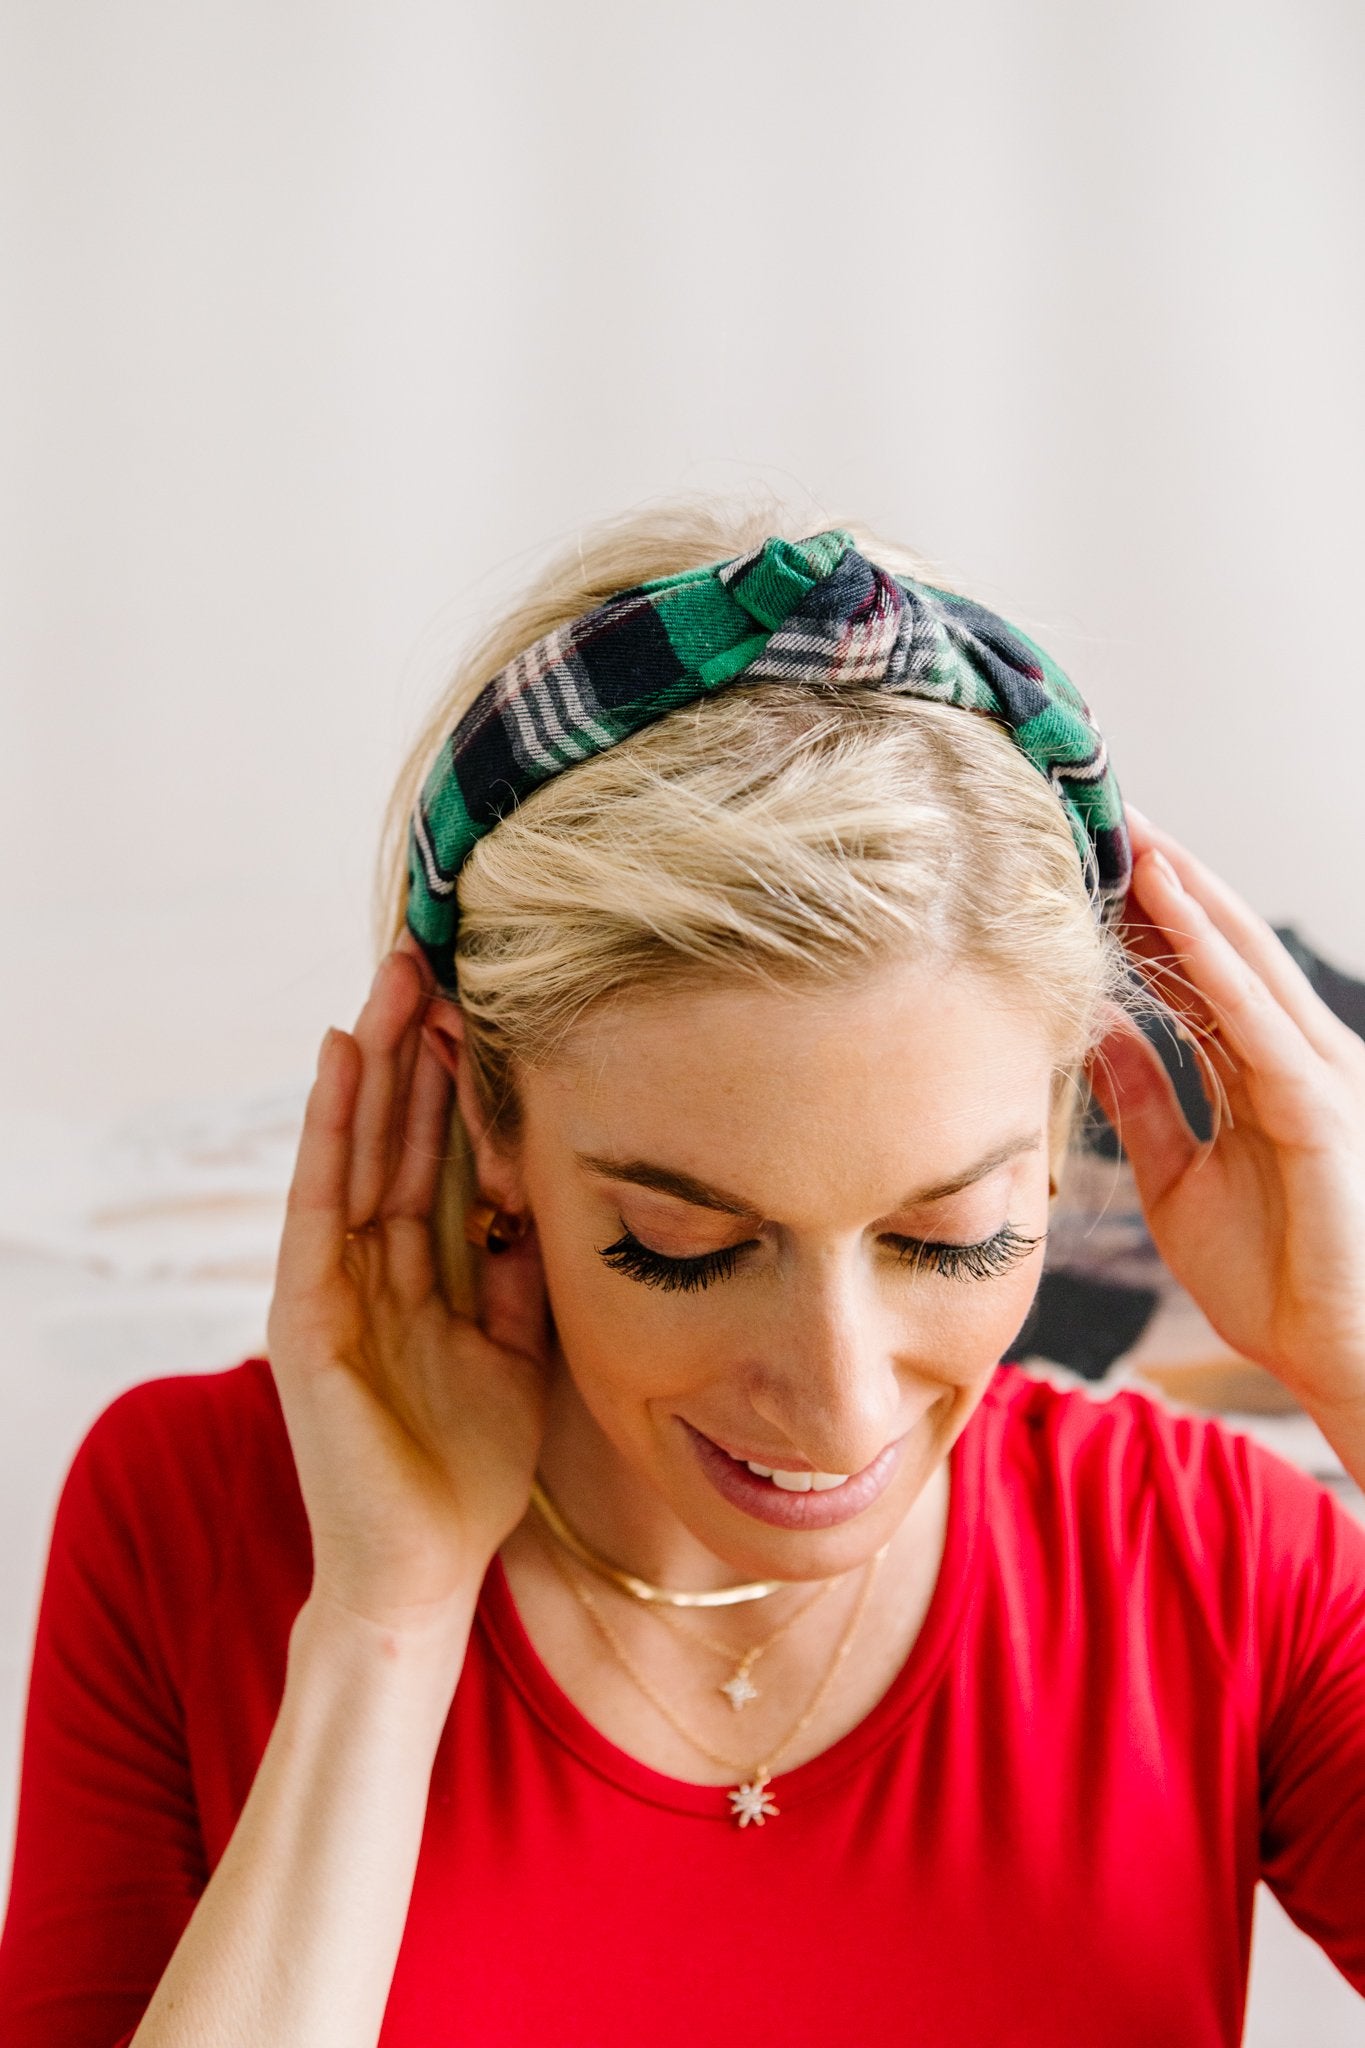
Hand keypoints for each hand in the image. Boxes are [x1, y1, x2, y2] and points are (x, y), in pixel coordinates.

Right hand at [265, 944, 551, 1640]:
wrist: (425, 1571)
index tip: (491, 1003)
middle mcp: (377, 1265)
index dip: (463, 1082)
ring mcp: (338, 1283)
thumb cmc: (470, 1471)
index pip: (445, 1157)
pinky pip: (321, 1201)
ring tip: (396, 974)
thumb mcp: (516, 1353)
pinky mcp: (308, 1311)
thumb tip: (544, 1197)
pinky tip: (344, 1057)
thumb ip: (518, 1274)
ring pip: (363, 1147)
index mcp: (427, 1274)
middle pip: (400, 1134)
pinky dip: (331, 1127)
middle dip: (418, 1048)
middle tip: (440, 954)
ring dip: (378, 1059)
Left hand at [1084, 808, 1364, 1415]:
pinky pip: (1254, 1019)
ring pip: (1241, 961)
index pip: (1196, 970)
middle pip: (1220, 945)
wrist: (1339, 1361)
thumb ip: (1144, 1105)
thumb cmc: (1272, 1279)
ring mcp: (1316, 1075)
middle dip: (1161, 877)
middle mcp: (1293, 1056)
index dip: (1142, 913)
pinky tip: (1166, 910)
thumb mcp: (1177, 1180)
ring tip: (1127, 829)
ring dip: (1182, 892)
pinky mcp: (1319, 1108)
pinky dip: (1208, 960)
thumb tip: (1097, 1033)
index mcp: (1260, 1072)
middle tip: (1102, 808)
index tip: (1083, 858)